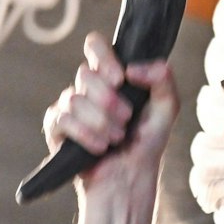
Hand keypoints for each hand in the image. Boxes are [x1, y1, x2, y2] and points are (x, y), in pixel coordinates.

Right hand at [43, 31, 178, 191]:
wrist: (131, 177)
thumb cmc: (147, 142)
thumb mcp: (166, 108)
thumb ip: (162, 79)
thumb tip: (132, 68)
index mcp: (111, 77)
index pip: (95, 46)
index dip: (103, 56)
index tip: (120, 78)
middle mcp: (87, 88)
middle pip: (84, 74)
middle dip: (109, 100)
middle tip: (127, 119)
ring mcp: (70, 107)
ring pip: (74, 99)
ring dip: (101, 121)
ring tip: (116, 138)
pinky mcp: (57, 128)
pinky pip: (62, 119)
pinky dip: (85, 134)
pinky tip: (100, 147)